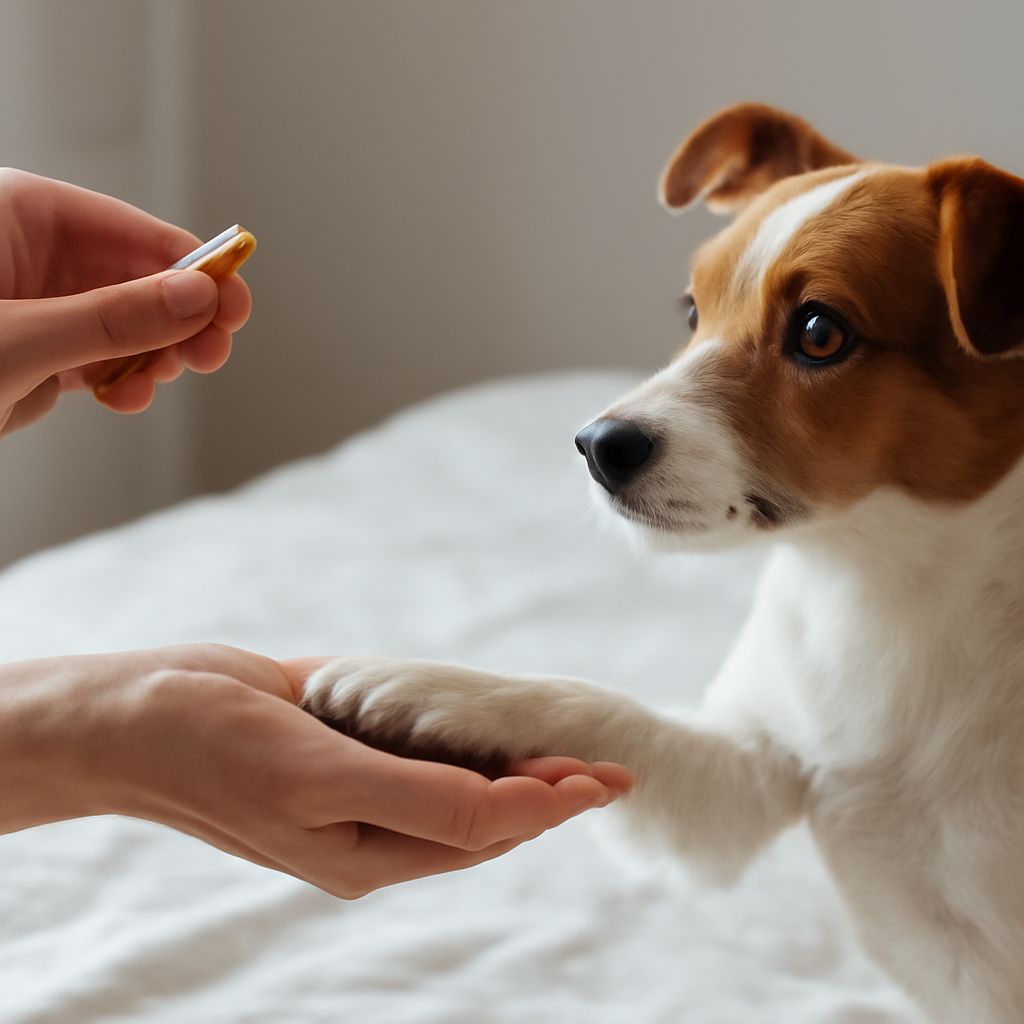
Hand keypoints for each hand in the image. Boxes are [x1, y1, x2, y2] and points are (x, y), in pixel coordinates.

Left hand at [0, 168, 252, 434]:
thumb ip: (114, 318)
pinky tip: (123, 397)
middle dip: (176, 319)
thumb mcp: (18, 340)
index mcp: (16, 217)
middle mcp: (29, 256)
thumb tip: (198, 298)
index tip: (234, 298)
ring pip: (123, 323)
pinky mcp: (33, 352)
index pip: (126, 230)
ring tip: (155, 381)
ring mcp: (33, 306)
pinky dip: (120, 380)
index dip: (188, 264)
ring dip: (152, 355)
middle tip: (212, 352)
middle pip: (134, 277)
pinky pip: (98, 358)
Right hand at [0, 645, 631, 897]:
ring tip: (564, 752)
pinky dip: (460, 740)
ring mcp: (352, 789)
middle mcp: (367, 828)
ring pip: (453, 785)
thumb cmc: (215, 748)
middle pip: (479, 817)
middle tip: (606, 768)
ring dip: (511, 769)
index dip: (549, 804)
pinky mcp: (337, 748)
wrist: (134, 714)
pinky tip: (486, 726)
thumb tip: (509, 809)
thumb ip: (418, 798)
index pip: (483, 830)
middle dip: (545, 793)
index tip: (605, 780)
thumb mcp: (320, 780)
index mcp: (366, 853)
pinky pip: (414, 750)